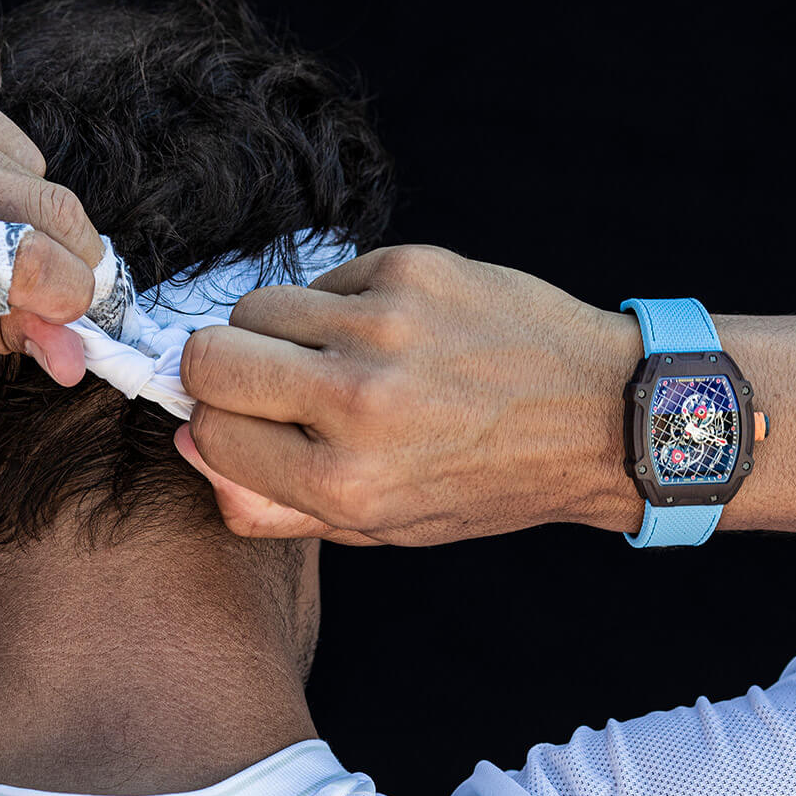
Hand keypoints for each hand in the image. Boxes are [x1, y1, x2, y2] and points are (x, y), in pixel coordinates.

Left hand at [0, 67, 100, 393]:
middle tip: (59, 300)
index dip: (71, 301)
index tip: (72, 324)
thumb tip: (75, 351)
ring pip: (38, 174)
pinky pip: (10, 142)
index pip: (25, 259)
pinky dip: (6, 182)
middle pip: (50, 208)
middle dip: (76, 262)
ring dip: (35, 223)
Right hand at [175, 244, 643, 545]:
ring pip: (255, 306)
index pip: (210, 432)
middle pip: (206, 356)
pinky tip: (391, 332)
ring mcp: (384, 326)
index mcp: (346, 483)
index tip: (248, 423)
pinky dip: (339, 303)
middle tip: (264, 380)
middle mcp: (358, 402)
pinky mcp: (411, 268)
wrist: (603, 413)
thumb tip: (193, 443)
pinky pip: (322, 277)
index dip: (218, 427)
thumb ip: (277, 503)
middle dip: (218, 370)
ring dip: (278, 332)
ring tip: (334, 355)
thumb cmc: (489, 478)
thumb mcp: (384, 527)